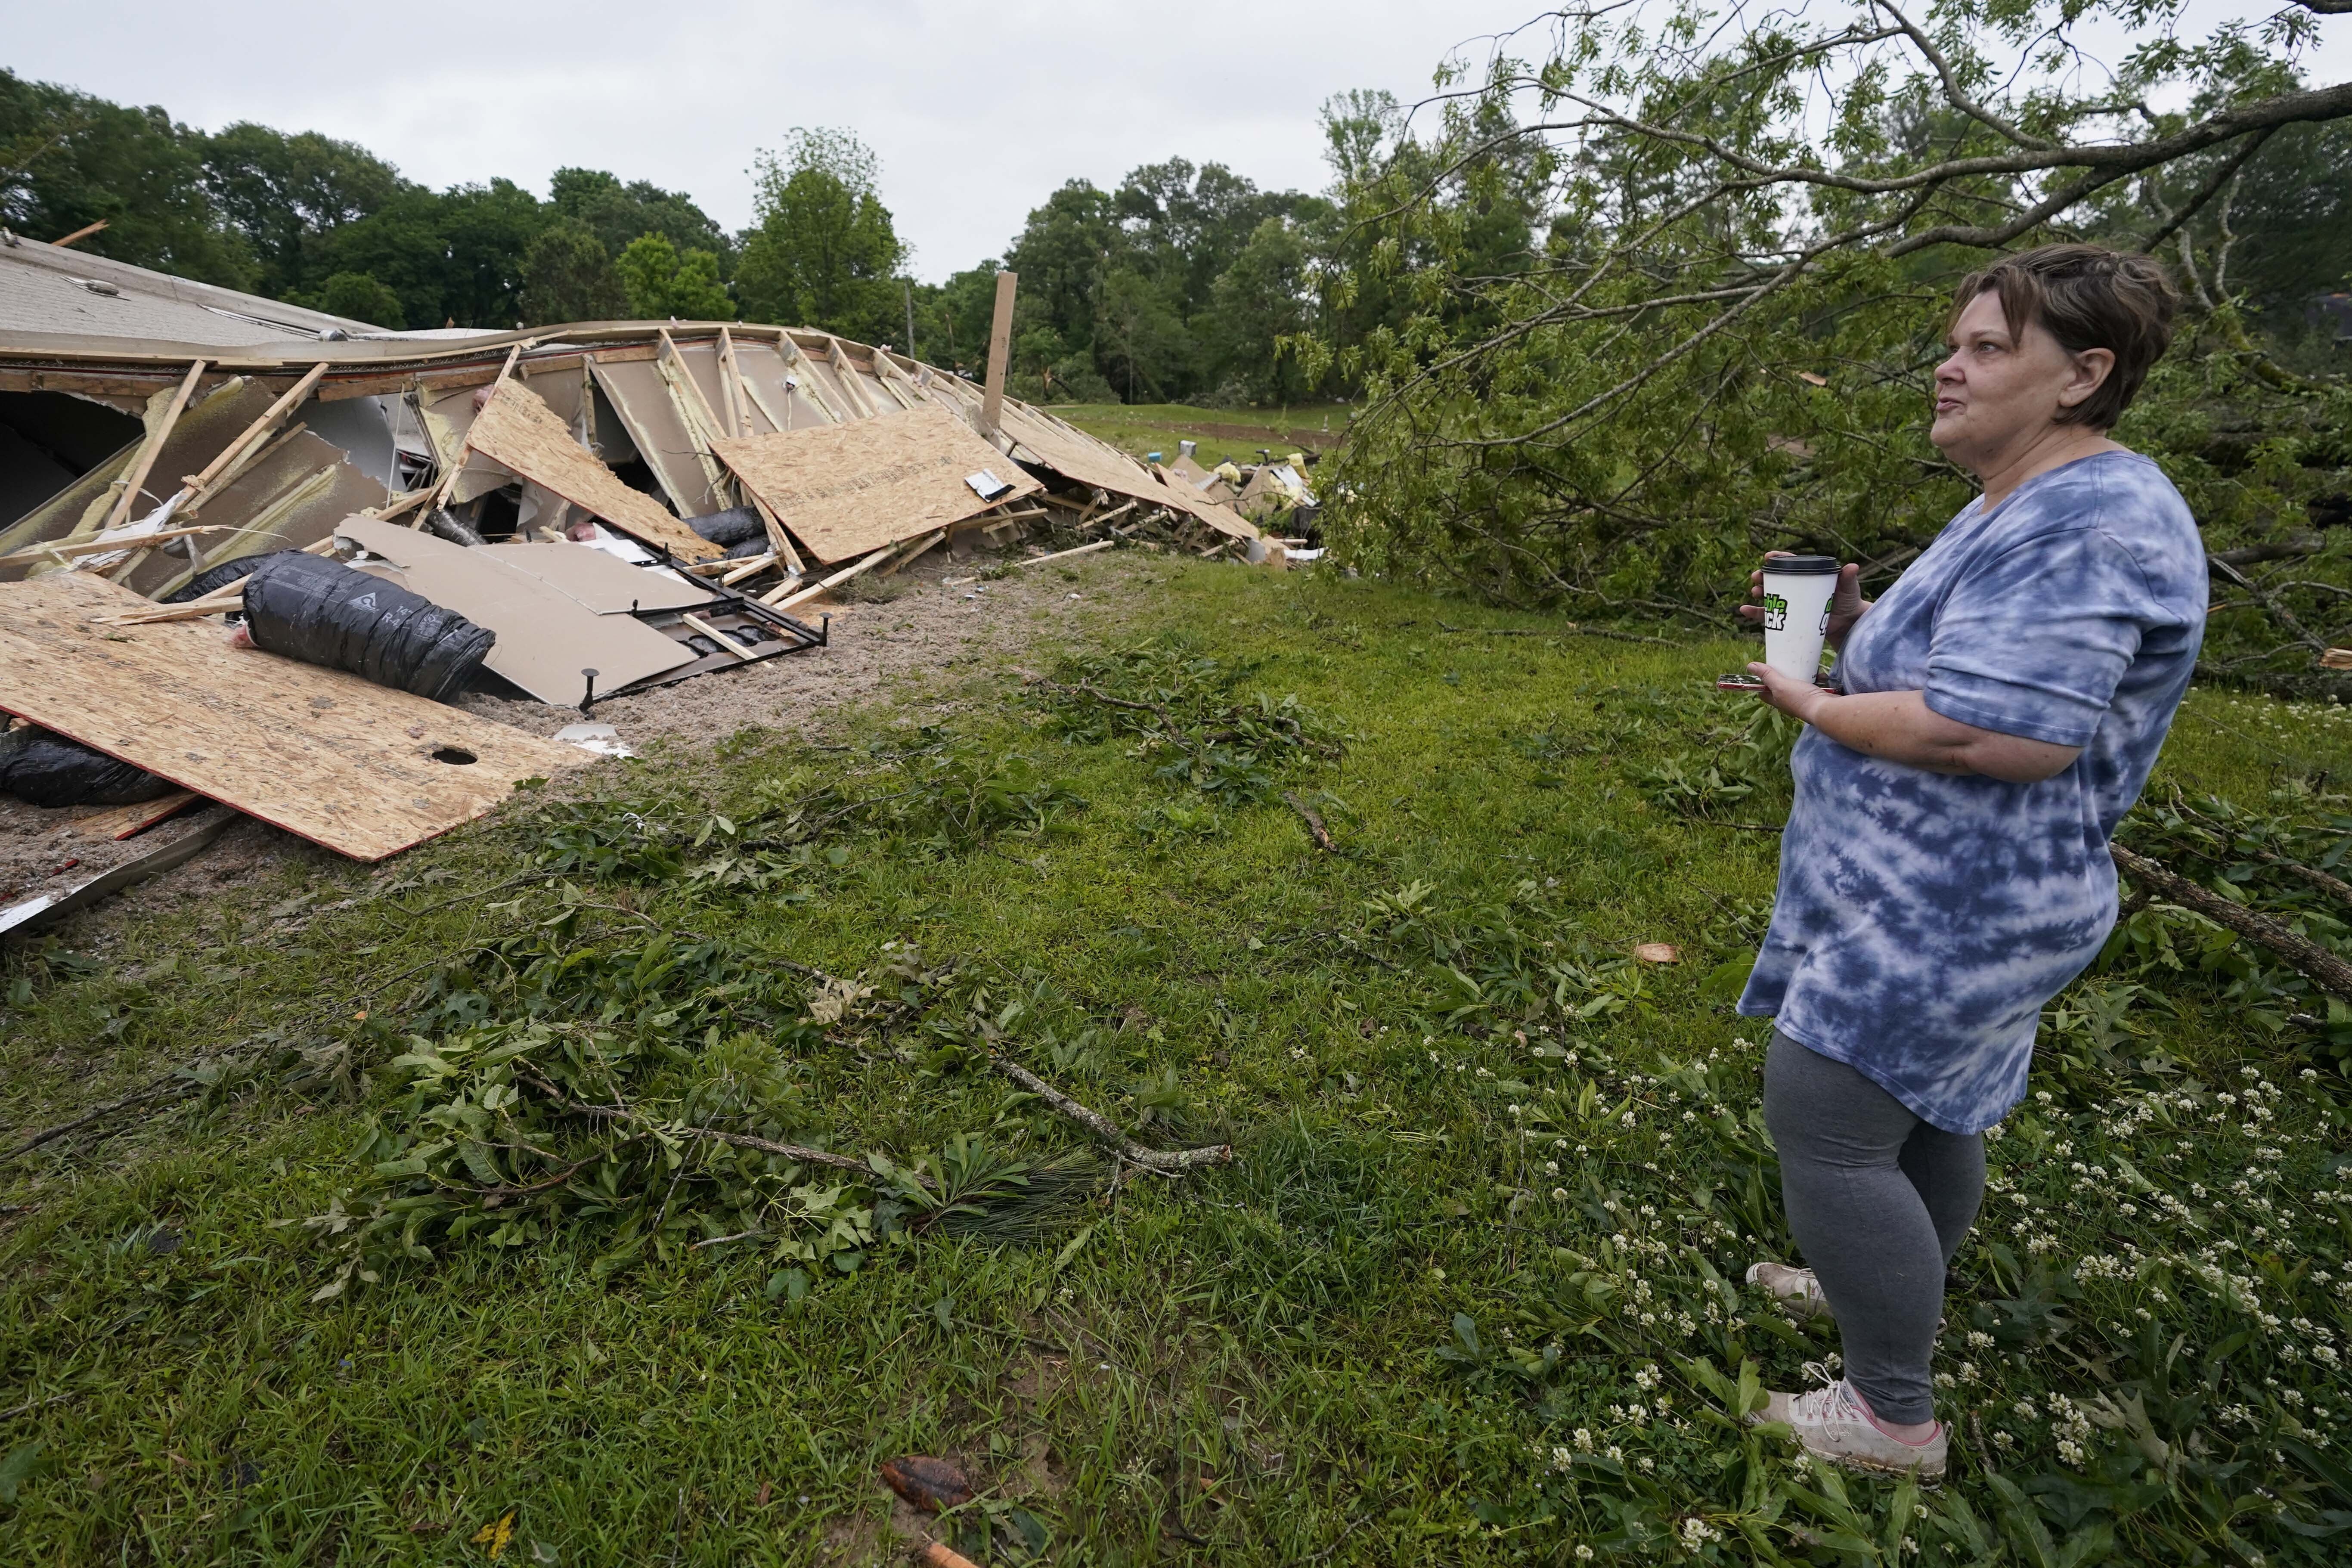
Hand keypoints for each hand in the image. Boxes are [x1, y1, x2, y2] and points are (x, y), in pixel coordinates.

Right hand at [1739, 554, 1871, 647]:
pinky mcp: (1787, 619)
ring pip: (1768, 596)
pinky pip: (1767, 616)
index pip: (1790, 564)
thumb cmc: (1848, 602)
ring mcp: (1791, 603)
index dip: (1778, 559)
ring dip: (1758, 592)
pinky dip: (1755, 613)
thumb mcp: (1848, 588)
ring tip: (1755, 592)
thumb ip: (1847, 578)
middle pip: (1775, 579)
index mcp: (1807, 576)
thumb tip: (1852, 567)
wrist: (1847, 624)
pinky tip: (1745, 610)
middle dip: (1763, 576)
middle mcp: (1796, 588)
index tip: (1767, 556)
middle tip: (1757, 577)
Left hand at [1743, 660, 1831, 722]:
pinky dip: (1816, 678)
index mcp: (1777, 700)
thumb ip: (1767, 675)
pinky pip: (1814, 684)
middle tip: (1787, 664)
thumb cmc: (1800, 698)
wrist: (1825, 709)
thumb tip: (1750, 665)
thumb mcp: (1780, 685)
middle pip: (1782, 686)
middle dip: (1785, 675)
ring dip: (1803, 674)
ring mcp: (1803, 699)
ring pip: (1800, 684)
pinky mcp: (1815, 696)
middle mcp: (1789, 702)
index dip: (1762, 683)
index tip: (1765, 671)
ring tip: (1805, 666)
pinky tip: (1819, 674)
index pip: (1764, 692)